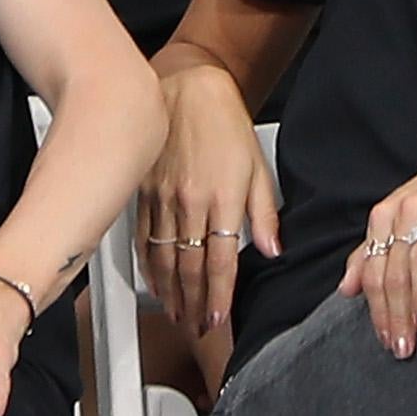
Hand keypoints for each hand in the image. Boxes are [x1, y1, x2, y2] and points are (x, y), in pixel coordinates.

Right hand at [138, 65, 276, 331]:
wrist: (186, 87)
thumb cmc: (224, 123)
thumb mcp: (258, 167)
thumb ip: (265, 213)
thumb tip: (273, 249)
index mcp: (222, 198)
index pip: (220, 261)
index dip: (218, 296)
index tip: (217, 319)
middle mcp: (189, 202)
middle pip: (190, 268)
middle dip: (194, 304)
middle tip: (197, 328)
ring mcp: (161, 198)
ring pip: (164, 258)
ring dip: (171, 293)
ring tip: (178, 315)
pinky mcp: (143, 191)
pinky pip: (143, 238)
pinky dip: (148, 266)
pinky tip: (154, 282)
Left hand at [335, 149, 416, 358]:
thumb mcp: (399, 223)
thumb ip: (370, 254)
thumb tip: (345, 290)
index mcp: (384, 217)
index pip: (373, 271)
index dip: (377, 309)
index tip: (386, 340)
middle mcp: (406, 209)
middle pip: (394, 268)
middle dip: (398, 311)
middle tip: (405, 346)